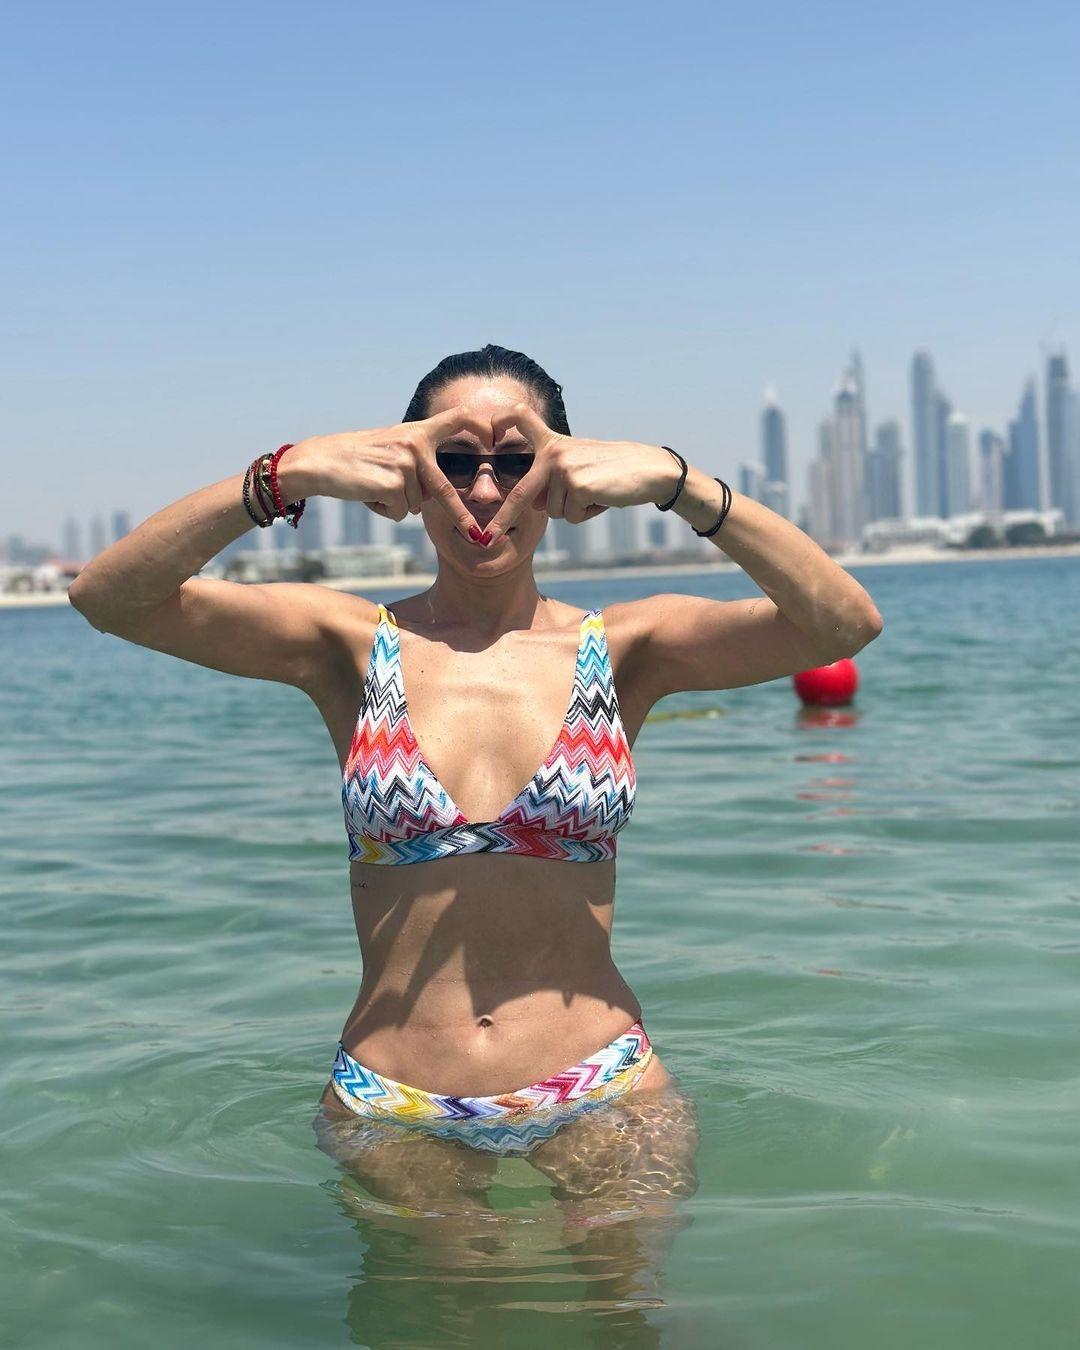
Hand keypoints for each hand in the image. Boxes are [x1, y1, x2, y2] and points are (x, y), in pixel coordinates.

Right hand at [286, 406, 495, 538]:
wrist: (319, 462)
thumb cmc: (355, 459)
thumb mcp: (391, 448)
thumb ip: (418, 461)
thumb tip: (438, 495)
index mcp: (417, 431)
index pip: (458, 418)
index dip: (480, 426)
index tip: (495, 438)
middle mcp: (416, 443)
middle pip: (445, 489)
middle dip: (461, 517)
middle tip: (478, 536)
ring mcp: (405, 463)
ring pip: (416, 505)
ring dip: (396, 505)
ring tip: (373, 486)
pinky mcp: (393, 484)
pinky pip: (401, 513)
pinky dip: (385, 511)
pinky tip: (367, 494)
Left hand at [481, 403, 678, 543]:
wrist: (649, 469)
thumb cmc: (613, 472)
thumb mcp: (578, 468)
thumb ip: (553, 480)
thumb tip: (535, 504)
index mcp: (552, 442)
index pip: (521, 418)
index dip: (502, 420)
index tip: (488, 429)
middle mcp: (552, 452)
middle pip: (520, 493)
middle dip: (502, 520)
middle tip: (485, 537)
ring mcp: (563, 467)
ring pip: (554, 511)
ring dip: (575, 510)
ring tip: (596, 492)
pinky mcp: (576, 484)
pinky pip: (571, 516)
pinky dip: (587, 514)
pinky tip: (602, 497)